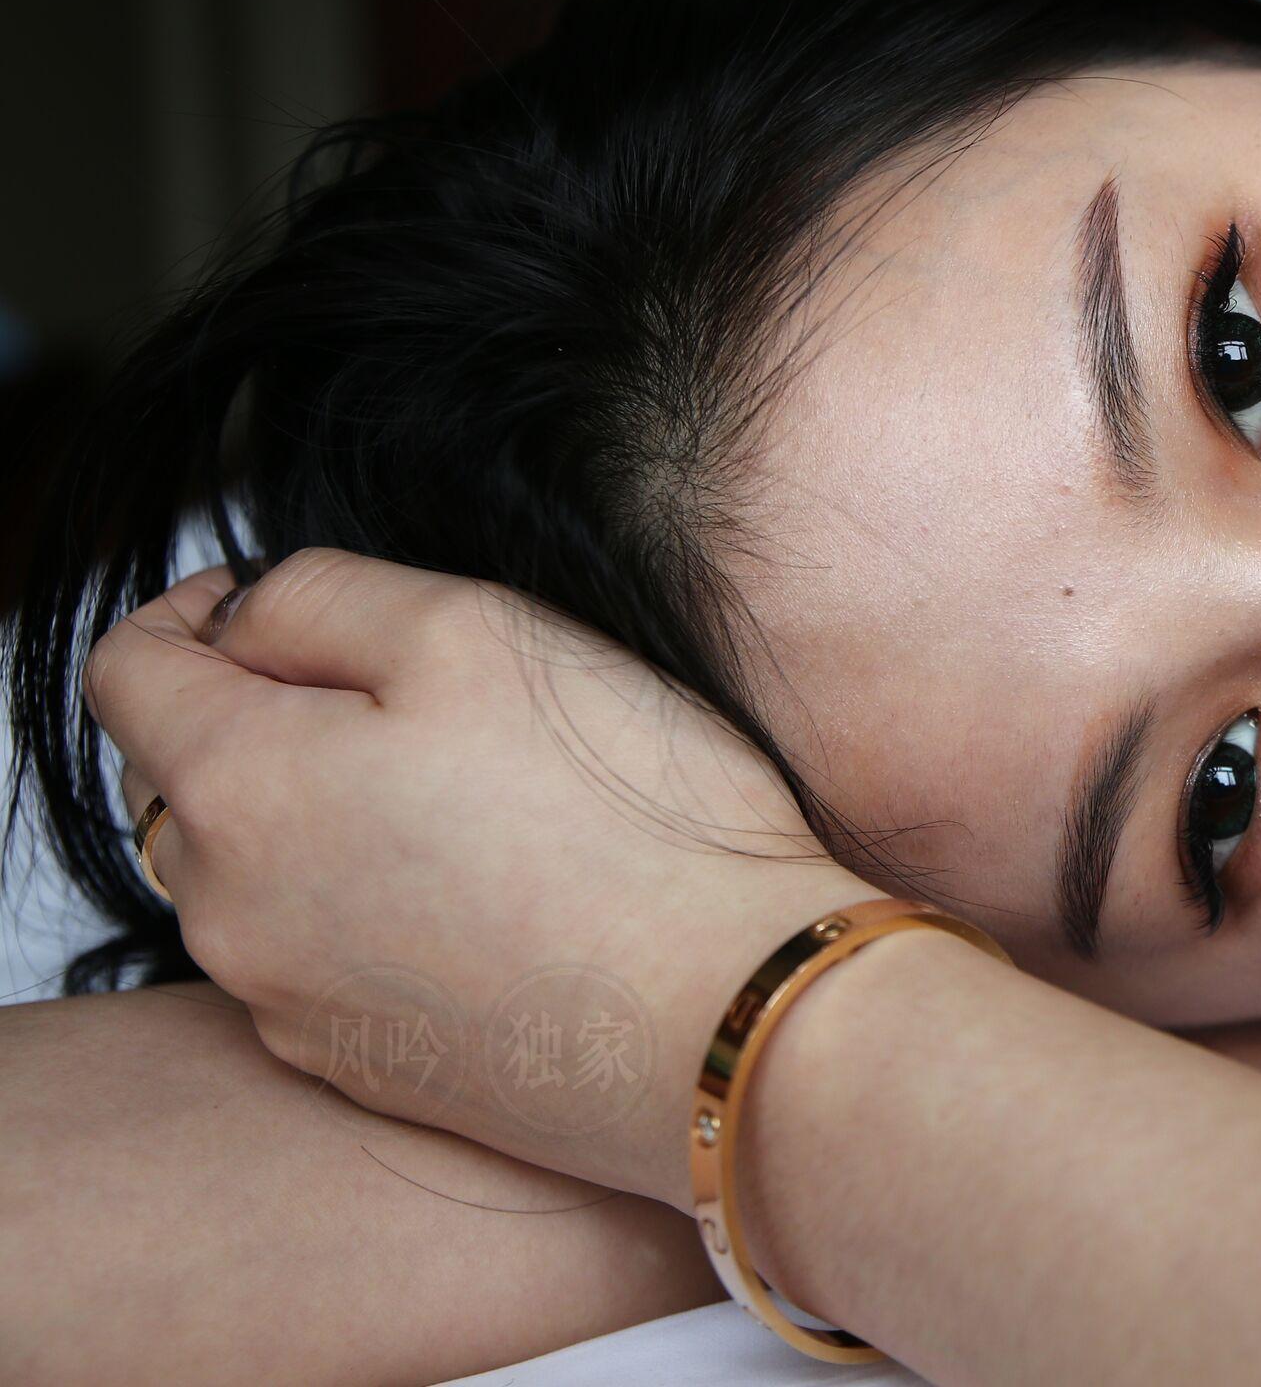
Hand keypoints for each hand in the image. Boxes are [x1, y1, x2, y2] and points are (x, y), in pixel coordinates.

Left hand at [83, 548, 881, 1205]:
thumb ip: (322, 596)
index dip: (192, 608)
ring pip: (248, 877)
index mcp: (241, 786)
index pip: (124, 670)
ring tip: (455, 795)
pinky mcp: (366, 1070)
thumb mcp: (479, 628)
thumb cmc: (627, 819)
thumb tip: (244, 618)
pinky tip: (488, 893)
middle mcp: (232, 913)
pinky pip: (320, 961)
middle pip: (178, 780)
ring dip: (310, 819)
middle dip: (251, 716)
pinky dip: (368, 910)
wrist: (731, 1021)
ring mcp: (292, 1007)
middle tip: (390, 691)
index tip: (268, 597)